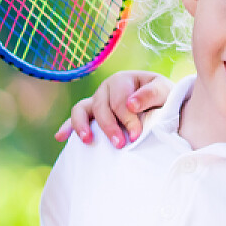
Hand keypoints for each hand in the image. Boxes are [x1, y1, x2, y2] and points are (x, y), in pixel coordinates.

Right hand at [54, 70, 171, 146]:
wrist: (163, 106)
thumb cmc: (164, 98)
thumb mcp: (164, 91)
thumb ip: (150, 94)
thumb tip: (131, 104)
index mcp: (122, 80)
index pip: (119, 101)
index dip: (127, 119)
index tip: (137, 135)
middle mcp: (105, 89)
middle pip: (101, 107)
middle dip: (109, 127)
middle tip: (120, 145)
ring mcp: (96, 102)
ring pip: (81, 110)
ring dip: (82, 126)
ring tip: (88, 141)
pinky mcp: (91, 116)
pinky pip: (75, 119)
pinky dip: (67, 127)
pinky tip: (61, 137)